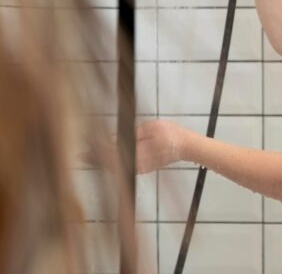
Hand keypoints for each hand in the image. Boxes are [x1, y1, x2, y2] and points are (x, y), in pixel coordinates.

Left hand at [78, 119, 193, 174]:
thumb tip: (112, 139)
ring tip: (88, 158)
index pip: (111, 154)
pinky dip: (112, 163)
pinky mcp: (142, 168)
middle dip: (95, 159)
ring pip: (116, 167)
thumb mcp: (149, 128)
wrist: (186, 146)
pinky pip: (123, 167)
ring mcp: (139, 168)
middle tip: (79, 157)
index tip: (84, 150)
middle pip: (111, 163)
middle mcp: (135, 165)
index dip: (96, 151)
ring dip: (102, 162)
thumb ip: (130, 134)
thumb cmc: (170, 134)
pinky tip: (104, 159)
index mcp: (136, 155)